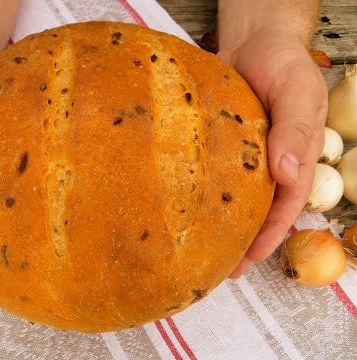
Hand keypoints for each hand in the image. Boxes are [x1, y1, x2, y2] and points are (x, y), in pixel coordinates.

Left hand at [218, 28, 327, 277]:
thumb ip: (295, 129)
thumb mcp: (298, 92)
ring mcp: (243, 155)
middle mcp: (268, 162)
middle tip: (220, 269)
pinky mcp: (219, 144)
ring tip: (200, 250)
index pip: (286, 205)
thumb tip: (288, 173)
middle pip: (258, 209)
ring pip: (235, 196)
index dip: (269, 235)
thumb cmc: (282, 63)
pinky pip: (213, 172)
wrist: (254, 41)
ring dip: (223, 224)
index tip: (249, 259)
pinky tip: (184, 207)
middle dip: (243, 241)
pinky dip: (204, 193)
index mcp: (294, 157)